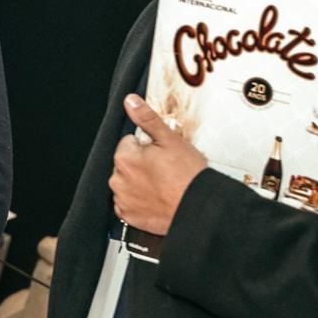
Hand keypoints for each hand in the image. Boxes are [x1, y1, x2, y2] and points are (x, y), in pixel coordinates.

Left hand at [110, 94, 207, 235]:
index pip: (129, 143)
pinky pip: (129, 203)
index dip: (147, 147)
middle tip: (165, 170)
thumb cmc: (188, 176)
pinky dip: (139, 201)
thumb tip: (130, 101)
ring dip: (140, 182)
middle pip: (127, 163)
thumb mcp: (170, 140)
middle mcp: (118, 179)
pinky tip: (156, 198)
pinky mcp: (129, 216)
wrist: (199, 208)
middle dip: (142, 164)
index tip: (161, 155)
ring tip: (163, 185)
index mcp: (124, 158)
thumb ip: (146, 118)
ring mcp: (122, 199)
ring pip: (128, 183)